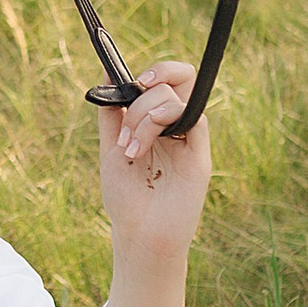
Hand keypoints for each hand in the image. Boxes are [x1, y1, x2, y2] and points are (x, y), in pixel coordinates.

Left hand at [96, 62, 211, 269]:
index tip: (133, 81)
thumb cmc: (126, 198)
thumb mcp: (110, 147)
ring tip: (130, 149)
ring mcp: (189, 140)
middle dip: (150, 84)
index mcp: (158, 122)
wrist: (138, 235)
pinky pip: (194, 118)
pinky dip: (163, 119)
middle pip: (182, 77)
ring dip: (144, 115)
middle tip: (131, 110)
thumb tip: (107, 71)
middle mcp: (177, 128)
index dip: (154, 70)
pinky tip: (142, 146)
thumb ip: (111, 112)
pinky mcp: (199, 156)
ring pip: (179, 95)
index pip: (168, 80)